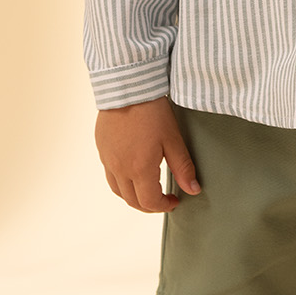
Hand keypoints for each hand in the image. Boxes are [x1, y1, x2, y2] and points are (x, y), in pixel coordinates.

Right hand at [94, 96, 200, 212]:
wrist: (127, 89)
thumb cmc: (151, 112)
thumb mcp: (173, 140)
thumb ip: (183, 168)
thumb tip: (193, 189)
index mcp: (139, 169)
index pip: (150, 202)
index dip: (164, 206)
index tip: (174, 200)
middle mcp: (120, 168)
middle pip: (132, 201)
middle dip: (150, 205)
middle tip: (163, 199)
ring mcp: (108, 160)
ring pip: (118, 191)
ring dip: (134, 196)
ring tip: (148, 190)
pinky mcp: (102, 149)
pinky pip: (110, 175)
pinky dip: (122, 182)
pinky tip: (133, 172)